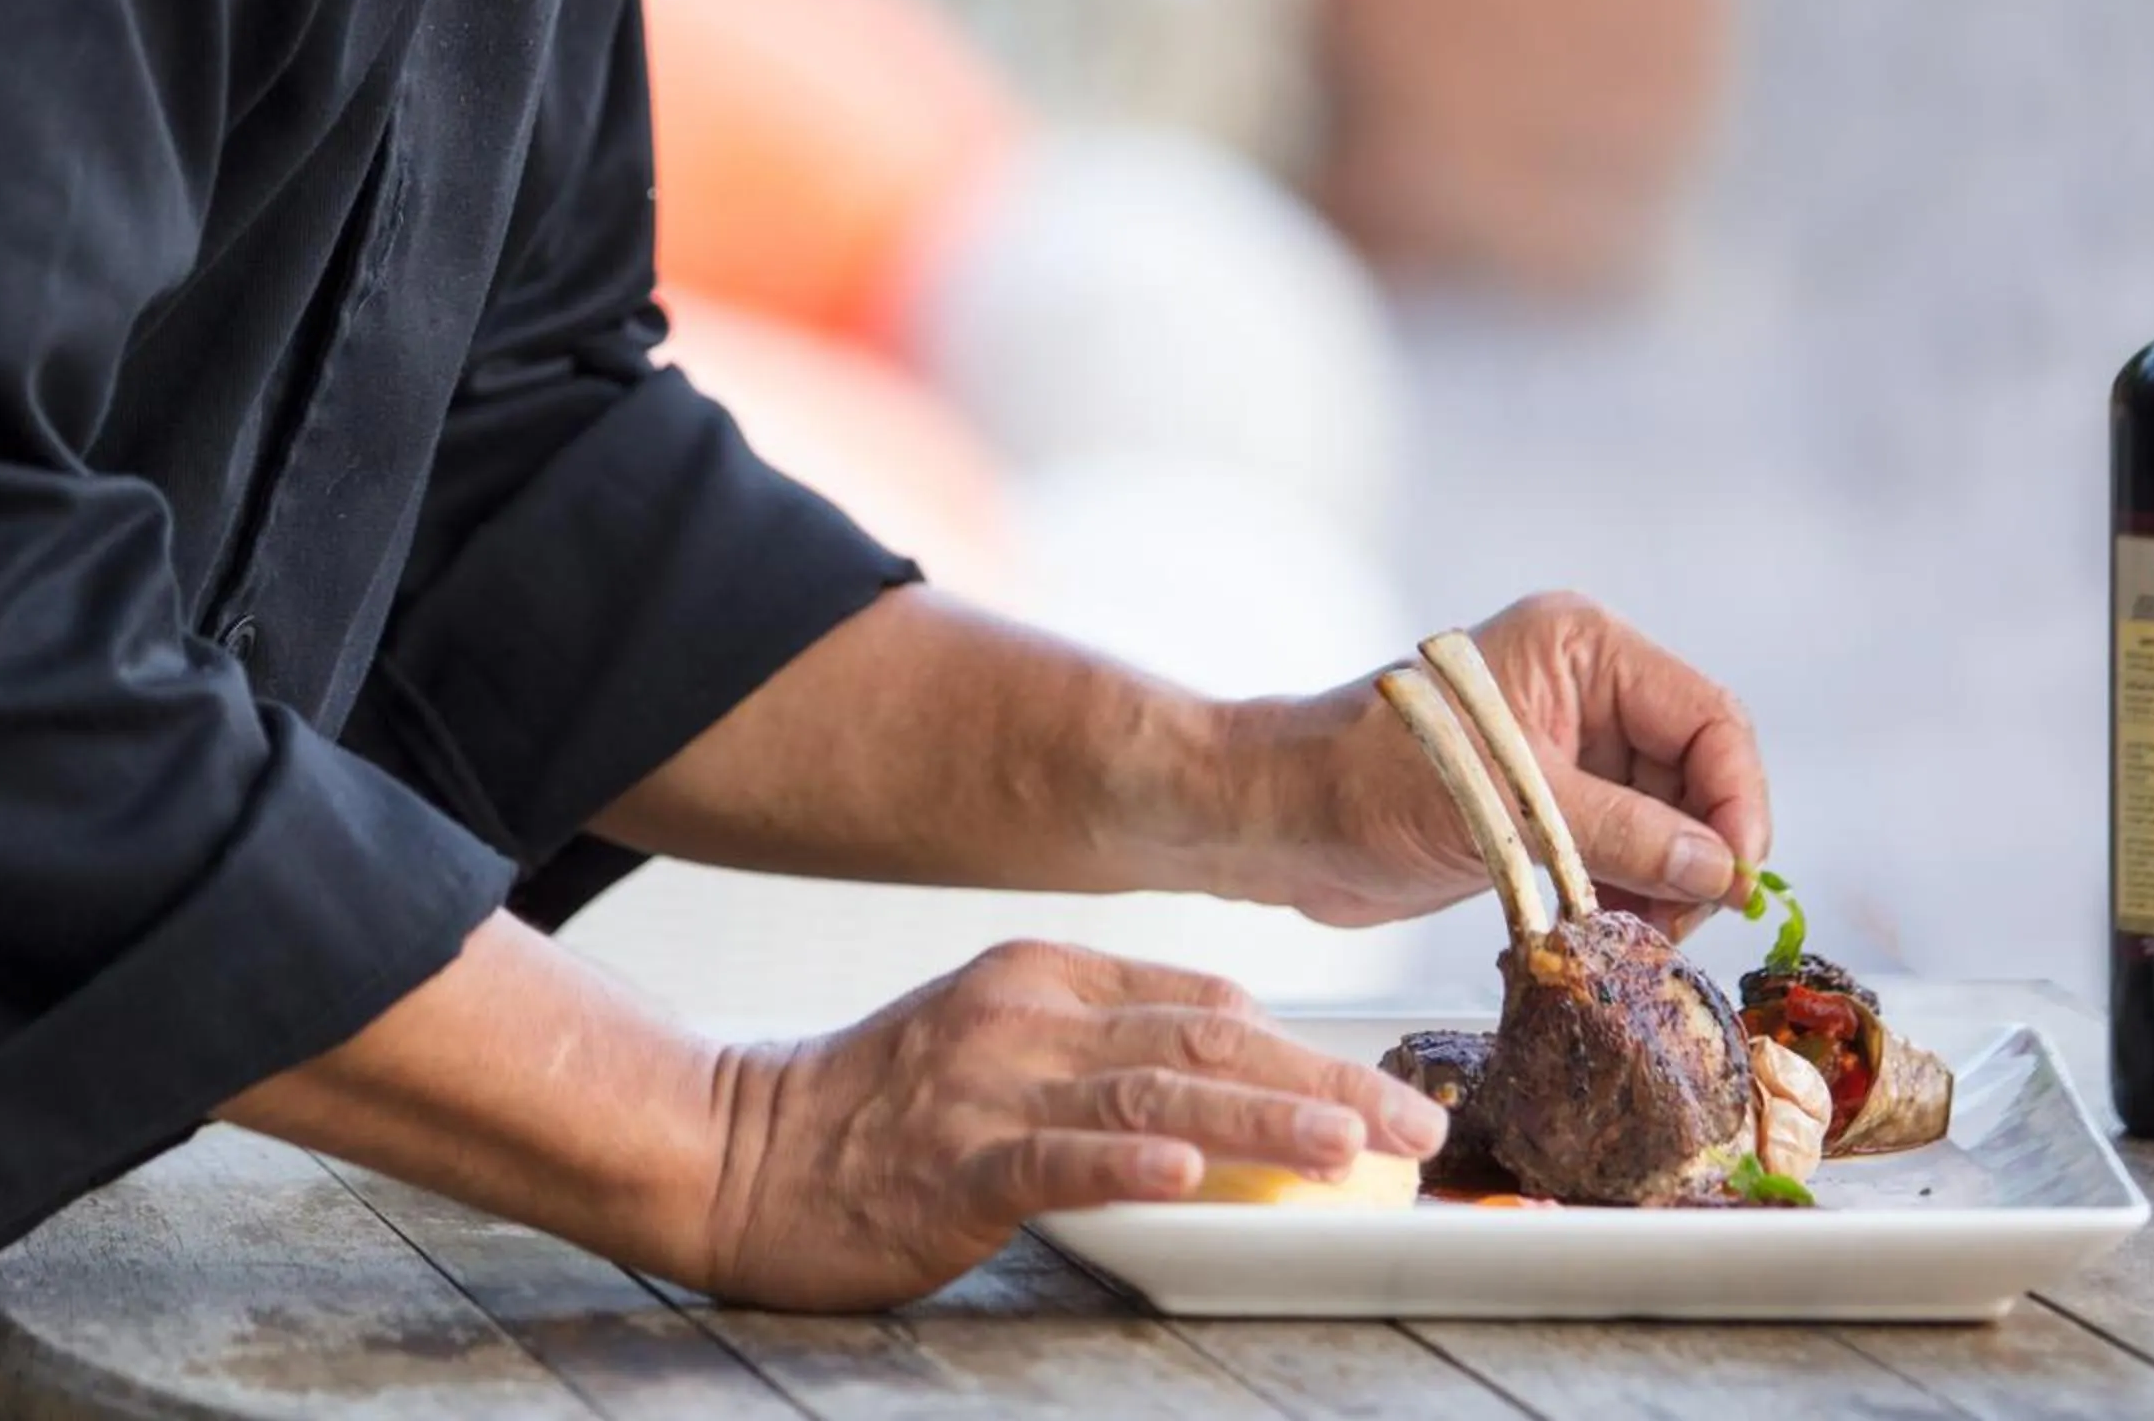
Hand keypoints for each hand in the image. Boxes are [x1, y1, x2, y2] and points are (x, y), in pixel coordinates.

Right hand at [700, 940, 1444, 1309]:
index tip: (1393, 1088)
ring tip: (1347, 1144)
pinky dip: (1125, 1163)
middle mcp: (1026, 1014)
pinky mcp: (950, 1161)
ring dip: (1259, 1120)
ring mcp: (987, 1084)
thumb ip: (1103, 1053)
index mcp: (1045, 977)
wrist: (739, 1143)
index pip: (1206, 1001)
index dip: (1311, 1043)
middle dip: (1321, 1080)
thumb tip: (1229, 1076)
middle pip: (1202, 1042)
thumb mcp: (998, 1047)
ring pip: (1152, 1097)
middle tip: (1414, 1124)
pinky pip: (1053, 1158)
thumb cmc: (877, 1110)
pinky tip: (1186, 1177)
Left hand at [1282, 591, 1770, 939]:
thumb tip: (1720, 868)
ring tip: (1630, 938)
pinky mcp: (1547, 805)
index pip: (1709, 718)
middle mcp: (1584, 689)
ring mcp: (1567, 748)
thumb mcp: (1502, 803)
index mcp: (1580, 649)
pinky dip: (1625, 897)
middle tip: (1674, 929)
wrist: (1280, 819)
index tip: (1734, 883)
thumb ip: (1621, 831)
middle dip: (1698, 856)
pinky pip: (1624, 853)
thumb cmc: (1363, 780)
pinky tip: (1598, 932)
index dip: (1737, 801)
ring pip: (1668, 824)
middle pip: (1699, 776)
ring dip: (1662, 888)